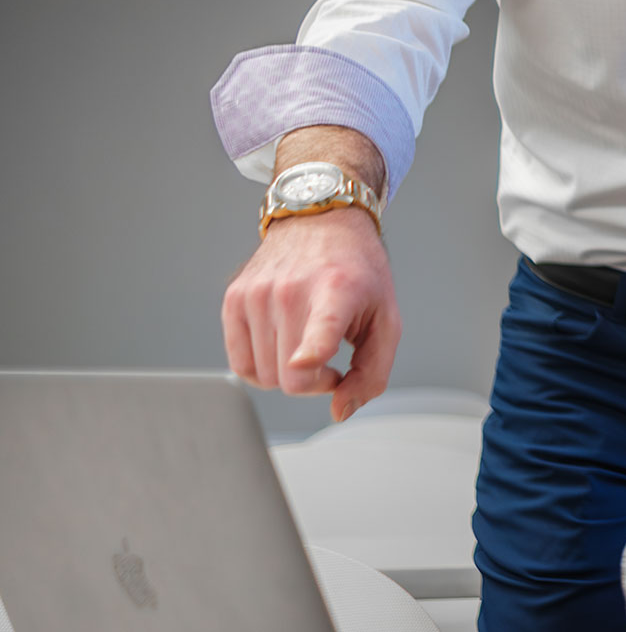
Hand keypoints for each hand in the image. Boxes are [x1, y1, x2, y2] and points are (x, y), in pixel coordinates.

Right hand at [221, 204, 400, 421]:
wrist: (321, 221)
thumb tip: (339, 411)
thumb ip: (372, 373)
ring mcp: (257, 294)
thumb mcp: (385, 319)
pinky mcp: (233, 299)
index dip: (312, 351)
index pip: (321, 327)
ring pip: (264, 377)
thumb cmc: (357, 273)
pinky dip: (263, 367)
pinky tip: (283, 345)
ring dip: (289, 374)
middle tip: (331, 357)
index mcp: (338, 290)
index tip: (305, 361)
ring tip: (308, 344)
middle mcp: (291, 290)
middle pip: (291, 378)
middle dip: (315, 382)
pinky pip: (240, 365)